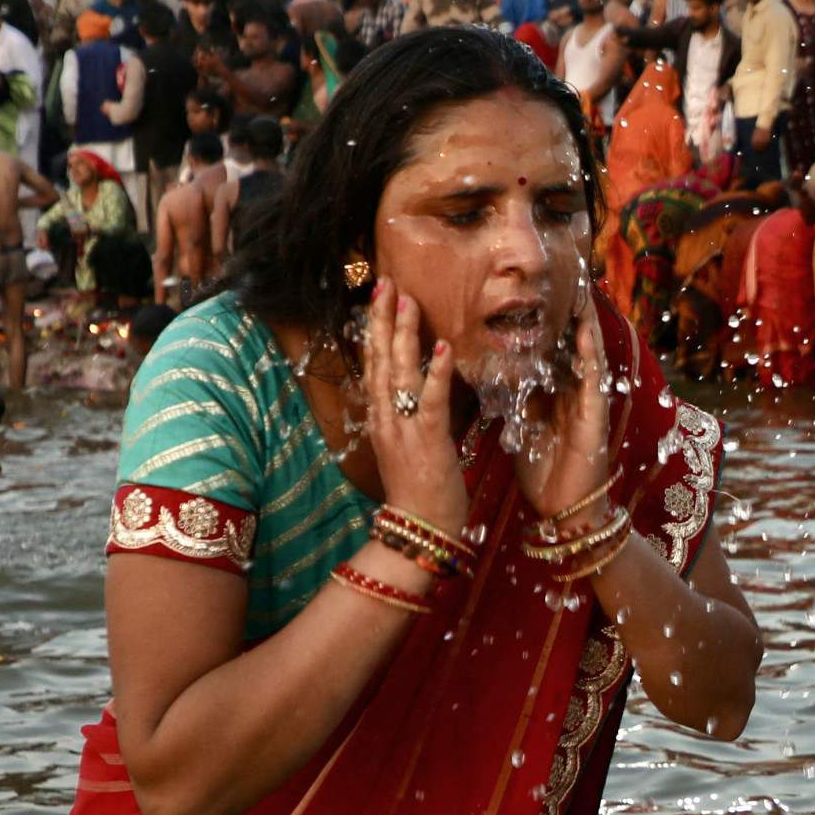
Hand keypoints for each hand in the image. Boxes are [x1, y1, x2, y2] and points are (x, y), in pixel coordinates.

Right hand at [356, 280, 467, 539]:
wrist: (418, 529)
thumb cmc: (417, 492)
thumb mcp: (405, 447)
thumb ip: (407, 416)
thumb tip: (417, 389)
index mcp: (381, 418)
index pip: (373, 366)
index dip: (374, 330)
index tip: (378, 298)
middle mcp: (386, 418)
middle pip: (379, 360)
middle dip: (382, 320)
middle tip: (386, 284)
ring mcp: (404, 427)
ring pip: (400, 373)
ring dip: (404, 335)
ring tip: (408, 300)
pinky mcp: (429, 439)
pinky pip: (432, 400)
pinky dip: (436, 372)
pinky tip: (441, 347)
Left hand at [517, 298, 617, 527]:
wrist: (563, 511)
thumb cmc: (544, 473)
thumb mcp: (523, 428)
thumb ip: (517, 400)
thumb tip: (496, 376)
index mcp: (556, 394)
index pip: (552, 349)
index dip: (548, 321)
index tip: (538, 290)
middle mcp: (576, 392)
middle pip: (573, 343)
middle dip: (572, 312)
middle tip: (568, 275)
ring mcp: (588, 402)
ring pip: (588, 353)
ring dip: (586, 322)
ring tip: (582, 289)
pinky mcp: (596, 416)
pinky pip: (594, 379)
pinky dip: (589, 354)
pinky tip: (585, 331)